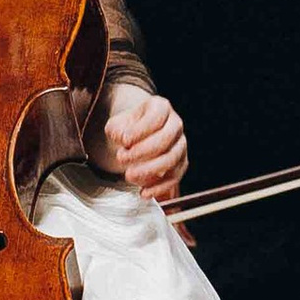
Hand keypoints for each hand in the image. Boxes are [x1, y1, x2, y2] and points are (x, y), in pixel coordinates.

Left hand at [98, 85, 188, 202]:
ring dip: (149, 170)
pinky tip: (144, 192)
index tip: (123, 141)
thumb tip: (124, 140)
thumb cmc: (128, 128)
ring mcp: (180, 144)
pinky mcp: (181, 163)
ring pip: (172, 159)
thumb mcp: (118, 124)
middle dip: (142, 152)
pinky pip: (175, 177)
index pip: (155, 118)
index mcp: (161, 107)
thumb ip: (118, 130)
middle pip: (165, 139)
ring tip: (129, 175)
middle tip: (121, 159)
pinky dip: (160, 187)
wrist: (137, 136)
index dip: (140, 131)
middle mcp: (175, 124)